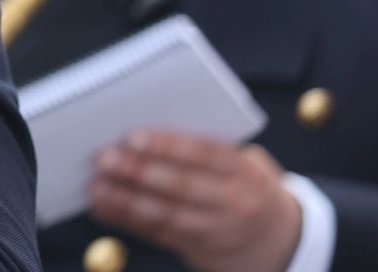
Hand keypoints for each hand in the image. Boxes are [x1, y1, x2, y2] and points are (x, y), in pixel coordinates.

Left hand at [88, 130, 301, 271]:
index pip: (206, 154)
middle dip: (138, 172)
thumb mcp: (247, 163)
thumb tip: (152, 128)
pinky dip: (127, 220)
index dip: (169, 146)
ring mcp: (218, 231)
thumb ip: (210, 147)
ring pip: (166, 215)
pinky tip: (103, 206)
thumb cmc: (247, 184)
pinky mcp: (200, 250)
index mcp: (246, 172)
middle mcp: (235, 203)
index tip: (133, 136)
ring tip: (96, 185)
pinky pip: (159, 234)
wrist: (282, 240)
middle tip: (103, 157)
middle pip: (182, 186)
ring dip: (126, 200)